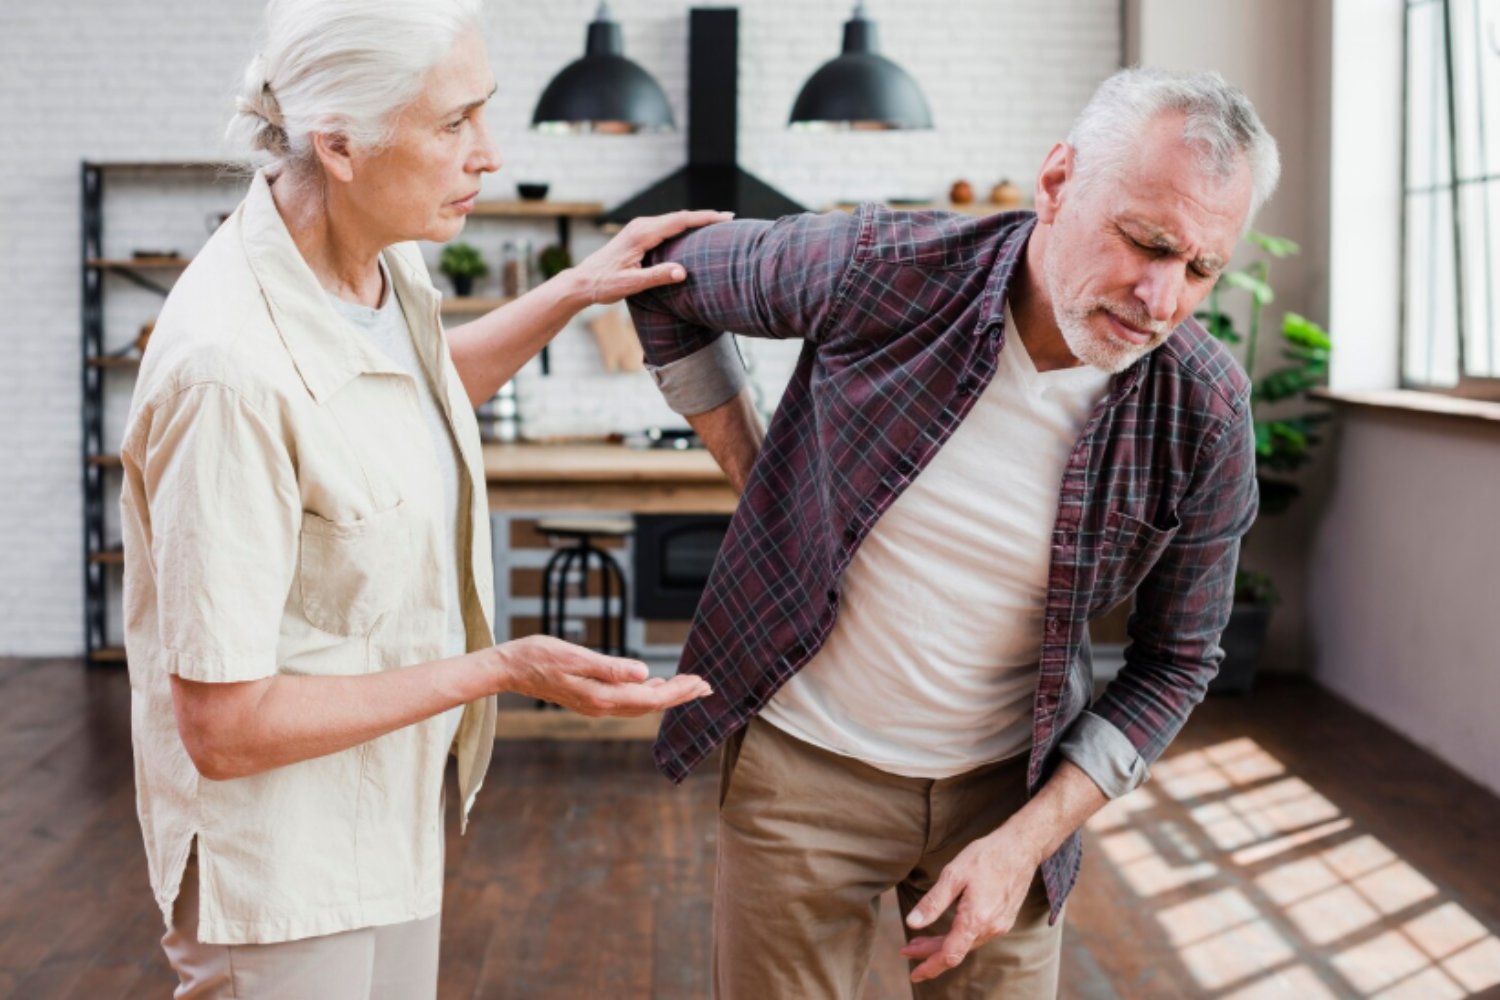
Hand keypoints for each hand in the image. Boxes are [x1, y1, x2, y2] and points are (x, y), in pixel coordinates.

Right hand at [490, 634, 711, 716]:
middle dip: (679, 695)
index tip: (701, 684)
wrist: (510, 668)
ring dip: (665, 695)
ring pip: (639, 704)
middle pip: (650, 704)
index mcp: (602, 696)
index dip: (678, 691)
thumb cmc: (540, 656)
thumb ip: (611, 667)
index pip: (651, 697)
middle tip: (705, 686)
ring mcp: (595, 705)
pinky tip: (652, 685)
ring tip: (687, 686)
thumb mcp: (577, 657)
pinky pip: (626, 701)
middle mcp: (601, 705)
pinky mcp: (589, 699)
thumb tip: (645, 674)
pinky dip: (645, 694)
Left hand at [569, 210, 733, 304]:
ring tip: (717, 224)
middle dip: (705, 217)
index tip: (725, 217)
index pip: (680, 221)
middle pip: (679, 217)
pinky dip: (683, 226)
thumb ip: (657, 276)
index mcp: (641, 234)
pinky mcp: (637, 234)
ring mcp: (638, 228)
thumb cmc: (604, 284)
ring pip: (673, 220)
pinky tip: (693, 232)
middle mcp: (641, 226)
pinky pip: (666, 226)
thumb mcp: (631, 284)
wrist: (582, 281)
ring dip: (695, 221)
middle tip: (730, 219)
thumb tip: (683, 272)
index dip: (704, 218)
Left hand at [901, 826, 1042, 983]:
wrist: (1021, 847)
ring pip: (966, 943)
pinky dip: (959, 937)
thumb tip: (912, 923)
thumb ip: (933, 902)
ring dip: (943, 945)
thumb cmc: (986, 856)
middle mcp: (990, 928)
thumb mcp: (953, 875)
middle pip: (956, 951)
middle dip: (930, 953)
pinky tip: (948, 929)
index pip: (950, 955)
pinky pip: (977, 935)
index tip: (914, 973)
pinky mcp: (1004, 919)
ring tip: (921, 940)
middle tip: (907, 950)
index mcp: (976, 920)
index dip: (930, 966)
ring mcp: (1000, 925)